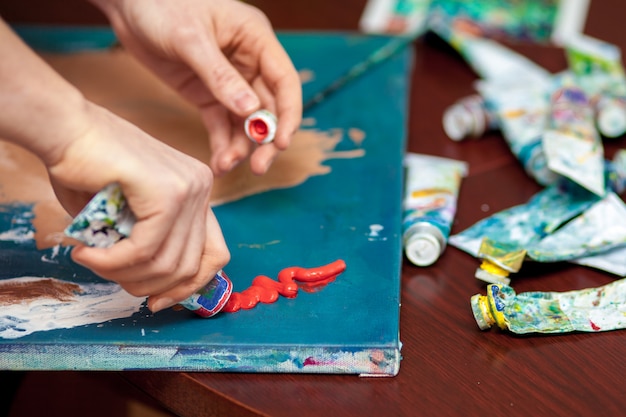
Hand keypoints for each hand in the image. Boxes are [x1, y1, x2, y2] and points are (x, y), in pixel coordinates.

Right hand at [48, 103, 229, 312]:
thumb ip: (151, 246)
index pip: (215, 255)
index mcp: (198, 193)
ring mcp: (190, 188)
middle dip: (148, 286)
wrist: (66, 128)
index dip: (187, 287)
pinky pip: (144, 249)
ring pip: (168, 264)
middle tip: (110, 277)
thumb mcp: (129, 218)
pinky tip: (86, 254)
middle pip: (191, 265)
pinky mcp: (168, 191)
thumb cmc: (88, 170)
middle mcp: (202, 189)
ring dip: (123, 275)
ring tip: (91, 261)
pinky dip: (112, 262)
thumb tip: (159, 292)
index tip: (156, 302)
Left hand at [90, 0, 302, 175]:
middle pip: (269, 108)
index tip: (282, 143)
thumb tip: (250, 111)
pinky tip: (219, 162)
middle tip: (259, 167)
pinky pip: (221, 124)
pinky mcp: (207, 94)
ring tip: (227, 165)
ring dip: (241, 147)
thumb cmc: (161, 4)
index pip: (284, 81)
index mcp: (255, 39)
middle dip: (266, 140)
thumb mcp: (190, 38)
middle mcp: (248, 62)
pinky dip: (222, 144)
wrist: (127, 4)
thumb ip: (220, 76)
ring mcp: (229, 81)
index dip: (288, 114)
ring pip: (245, 122)